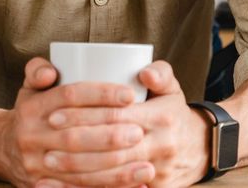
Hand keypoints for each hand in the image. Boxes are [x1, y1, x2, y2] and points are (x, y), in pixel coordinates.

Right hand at [0, 57, 152, 187]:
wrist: (0, 148)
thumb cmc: (30, 111)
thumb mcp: (30, 86)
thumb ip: (39, 70)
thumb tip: (50, 72)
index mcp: (33, 107)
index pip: (70, 96)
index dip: (101, 95)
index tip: (130, 95)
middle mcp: (31, 137)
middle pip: (75, 136)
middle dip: (110, 136)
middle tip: (140, 132)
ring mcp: (35, 165)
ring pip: (78, 169)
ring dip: (115, 170)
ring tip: (147, 166)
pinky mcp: (42, 186)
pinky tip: (133, 187)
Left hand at [39, 61, 210, 187]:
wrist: (201, 148)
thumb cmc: (174, 114)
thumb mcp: (172, 89)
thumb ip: (161, 72)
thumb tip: (144, 71)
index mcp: (162, 117)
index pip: (116, 116)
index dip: (83, 115)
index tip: (54, 114)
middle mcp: (161, 145)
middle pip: (110, 147)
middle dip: (74, 145)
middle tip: (46, 140)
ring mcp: (159, 170)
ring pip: (111, 173)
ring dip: (76, 170)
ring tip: (48, 162)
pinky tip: (65, 186)